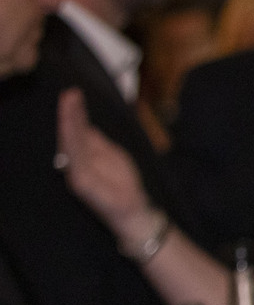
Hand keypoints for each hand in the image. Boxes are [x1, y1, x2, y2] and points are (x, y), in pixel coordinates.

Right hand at [55, 89, 155, 245]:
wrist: (133, 211)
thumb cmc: (123, 184)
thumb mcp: (112, 156)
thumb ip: (97, 142)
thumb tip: (84, 124)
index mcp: (83, 157)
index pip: (77, 132)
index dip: (74, 114)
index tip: (73, 94)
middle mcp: (76, 165)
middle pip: (71, 135)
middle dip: (70, 114)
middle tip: (69, 93)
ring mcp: (78, 175)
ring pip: (71, 145)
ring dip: (70, 124)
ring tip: (70, 104)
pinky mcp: (83, 184)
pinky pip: (77, 160)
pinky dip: (74, 144)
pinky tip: (74, 129)